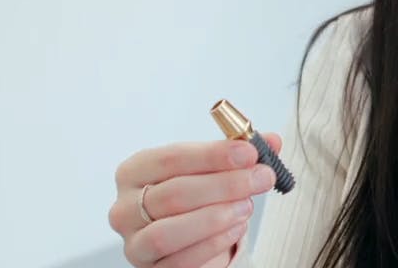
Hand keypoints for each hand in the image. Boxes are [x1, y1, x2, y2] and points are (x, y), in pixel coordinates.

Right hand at [109, 134, 281, 267]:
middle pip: (173, 194)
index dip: (213, 155)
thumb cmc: (198, 195)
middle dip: (225, 185)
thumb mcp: (215, 168)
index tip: (250, 153)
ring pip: (169, 231)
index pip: (171, 158)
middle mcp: (125, 207)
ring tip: (247, 206)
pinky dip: (213, 244)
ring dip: (215, 217)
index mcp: (136, 171)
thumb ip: (242, 153)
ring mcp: (133, 242)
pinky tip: (236, 228)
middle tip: (262, 178)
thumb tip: (272, 141)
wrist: (191, 236)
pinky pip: (179, 261)